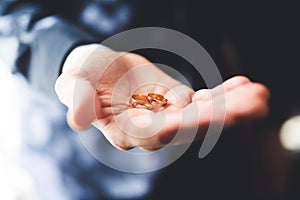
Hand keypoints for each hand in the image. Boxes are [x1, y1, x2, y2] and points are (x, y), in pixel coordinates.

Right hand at [55, 44, 269, 150]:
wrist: (99, 70)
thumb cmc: (84, 75)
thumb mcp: (74, 81)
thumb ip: (76, 97)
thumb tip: (77, 120)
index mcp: (126, 130)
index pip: (157, 133)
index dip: (184, 125)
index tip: (215, 116)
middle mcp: (151, 130)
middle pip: (189, 127)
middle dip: (222, 117)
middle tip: (255, 107)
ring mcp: (167, 117)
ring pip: (203, 116)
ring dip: (232, 106)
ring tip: (260, 95)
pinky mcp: (178, 104)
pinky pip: (204, 102)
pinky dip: (224, 94)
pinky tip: (244, 84)